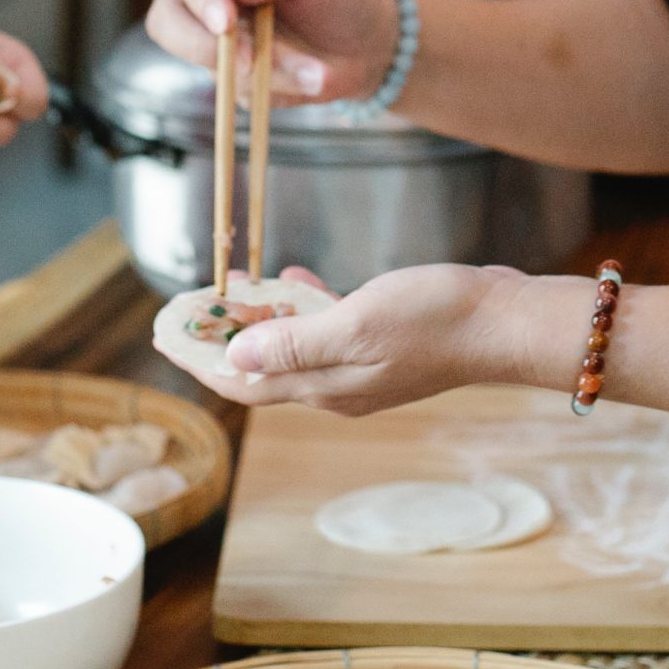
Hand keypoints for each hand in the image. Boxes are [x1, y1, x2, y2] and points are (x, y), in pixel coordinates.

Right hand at [148, 0, 398, 104]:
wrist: (363, 45)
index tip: (226, 20)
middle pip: (166, 19)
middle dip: (202, 45)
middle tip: (245, 61)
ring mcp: (215, 40)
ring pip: (205, 63)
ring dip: (261, 71)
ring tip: (314, 71)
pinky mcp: (231, 78)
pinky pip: (237, 92)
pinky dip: (277, 88)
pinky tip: (310, 77)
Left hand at [193, 263, 530, 415]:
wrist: (504, 322)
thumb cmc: (436, 319)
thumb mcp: (356, 324)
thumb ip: (294, 345)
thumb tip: (232, 360)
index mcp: (325, 388)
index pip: (242, 383)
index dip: (198, 359)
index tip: (163, 333)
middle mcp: (337, 387)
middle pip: (260, 369)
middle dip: (219, 340)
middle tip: (188, 306)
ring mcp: (362, 367)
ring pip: (292, 349)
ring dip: (259, 322)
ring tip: (233, 287)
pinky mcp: (384, 345)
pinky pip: (326, 331)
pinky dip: (302, 308)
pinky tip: (297, 279)